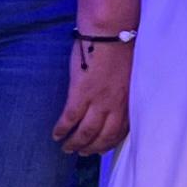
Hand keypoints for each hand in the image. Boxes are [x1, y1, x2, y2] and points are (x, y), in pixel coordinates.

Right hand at [55, 34, 134, 155]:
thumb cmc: (120, 49)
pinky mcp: (81, 93)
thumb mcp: (128, 77)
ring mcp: (99, 100)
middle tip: (81, 154)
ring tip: (67, 149)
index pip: (121, 131)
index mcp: (129, 101)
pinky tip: (56, 135)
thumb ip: (122, 93)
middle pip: (104, 136)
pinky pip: (70, 118)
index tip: (101, 150)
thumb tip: (113, 103)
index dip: (109, 143)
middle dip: (92, 148)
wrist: (111, 32)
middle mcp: (116, 105)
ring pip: (86, 132)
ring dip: (75, 143)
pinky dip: (62, 129)